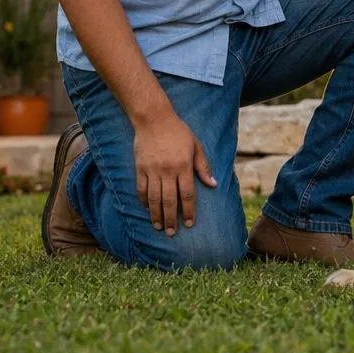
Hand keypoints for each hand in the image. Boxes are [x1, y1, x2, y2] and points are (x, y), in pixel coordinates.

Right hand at [133, 113, 216, 234]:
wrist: (154, 119)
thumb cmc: (178, 132)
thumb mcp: (196, 146)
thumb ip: (203, 167)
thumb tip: (213, 184)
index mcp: (184, 166)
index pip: (187, 194)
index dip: (189, 211)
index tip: (190, 224)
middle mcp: (168, 171)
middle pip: (170, 200)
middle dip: (172, 219)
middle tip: (172, 233)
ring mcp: (152, 170)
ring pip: (154, 198)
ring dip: (157, 214)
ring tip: (159, 227)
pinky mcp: (140, 168)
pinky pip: (141, 189)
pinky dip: (143, 202)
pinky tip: (147, 210)